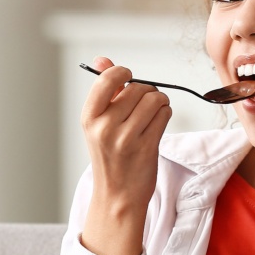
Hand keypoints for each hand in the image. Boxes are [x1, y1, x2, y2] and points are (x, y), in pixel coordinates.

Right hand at [79, 57, 171, 254]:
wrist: (118, 195)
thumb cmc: (110, 157)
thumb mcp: (98, 124)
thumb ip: (105, 91)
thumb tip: (102, 59)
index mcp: (89, 117)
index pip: (107, 78)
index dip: (123, 73)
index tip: (128, 79)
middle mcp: (105, 127)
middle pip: (138, 88)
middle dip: (146, 92)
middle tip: (143, 106)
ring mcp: (126, 138)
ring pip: (155, 99)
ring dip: (159, 103)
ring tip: (151, 116)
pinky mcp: (147, 147)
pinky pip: (165, 114)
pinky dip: (165, 115)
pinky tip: (156, 126)